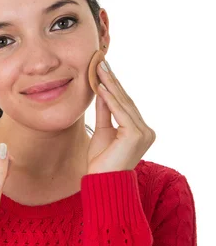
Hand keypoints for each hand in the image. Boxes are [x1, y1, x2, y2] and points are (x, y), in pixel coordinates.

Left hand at [86, 50, 155, 173]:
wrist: (102, 183)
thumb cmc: (101, 163)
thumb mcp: (102, 131)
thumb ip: (104, 112)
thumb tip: (102, 90)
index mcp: (140, 131)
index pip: (125, 104)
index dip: (114, 86)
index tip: (103, 70)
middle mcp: (146, 131)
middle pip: (125, 101)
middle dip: (112, 81)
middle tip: (100, 62)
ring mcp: (143, 133)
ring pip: (123, 104)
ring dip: (110, 85)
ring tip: (98, 69)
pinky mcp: (135, 135)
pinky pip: (120, 112)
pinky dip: (109, 99)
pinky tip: (100, 87)